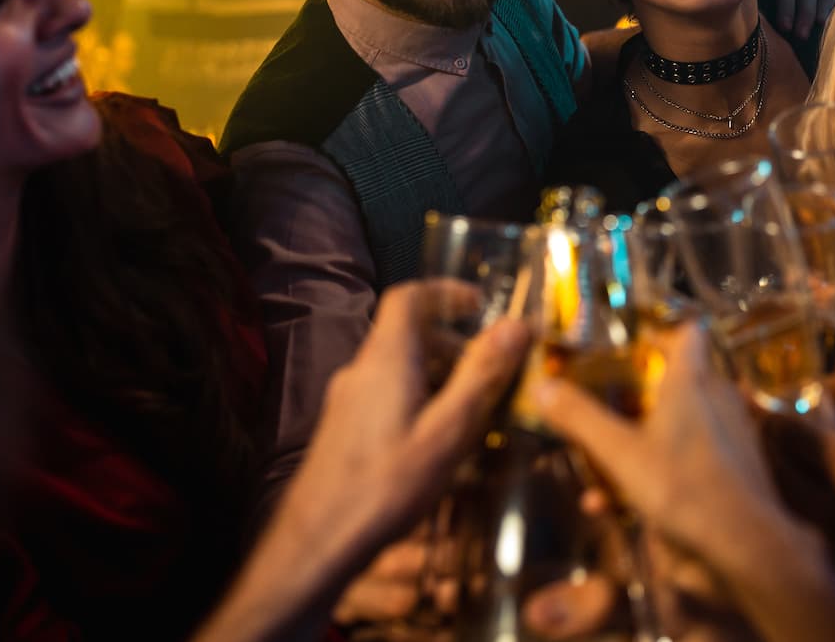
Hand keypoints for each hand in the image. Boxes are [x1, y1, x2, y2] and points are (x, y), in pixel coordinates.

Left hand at [196, 284, 528, 641]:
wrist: (317, 543)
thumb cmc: (385, 486)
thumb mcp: (447, 431)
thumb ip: (481, 375)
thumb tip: (516, 325)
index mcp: (386, 359)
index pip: (408, 297)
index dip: (445, 292)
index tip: (479, 304)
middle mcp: (361, 371)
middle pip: (409, 336)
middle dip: (455, 344)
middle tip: (493, 371)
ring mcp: (347, 402)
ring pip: (400, 369)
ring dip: (440, 376)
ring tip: (475, 410)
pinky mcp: (343, 430)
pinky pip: (387, 395)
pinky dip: (420, 400)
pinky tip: (439, 440)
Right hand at [534, 327, 805, 580]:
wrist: (744, 544)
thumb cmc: (682, 486)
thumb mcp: (621, 453)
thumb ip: (582, 418)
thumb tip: (541, 386)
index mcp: (692, 381)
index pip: (686, 333)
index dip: (658, 333)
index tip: (624, 346)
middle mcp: (716, 398)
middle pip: (676, 379)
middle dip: (634, 393)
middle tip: (598, 406)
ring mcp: (728, 434)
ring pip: (678, 423)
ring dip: (637, 439)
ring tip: (597, 463)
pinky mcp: (731, 469)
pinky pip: (686, 458)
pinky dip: (653, 472)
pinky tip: (612, 504)